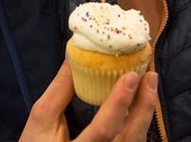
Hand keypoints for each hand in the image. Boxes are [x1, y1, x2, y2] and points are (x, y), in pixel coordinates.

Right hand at [19, 61, 158, 141]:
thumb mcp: (40, 121)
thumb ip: (58, 92)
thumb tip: (74, 58)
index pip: (104, 129)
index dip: (119, 104)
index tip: (130, 77)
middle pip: (130, 138)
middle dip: (143, 106)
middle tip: (150, 77)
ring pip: (135, 141)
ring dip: (144, 112)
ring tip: (149, 85)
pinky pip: (131, 141)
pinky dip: (138, 122)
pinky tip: (140, 103)